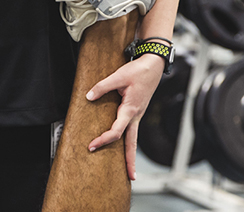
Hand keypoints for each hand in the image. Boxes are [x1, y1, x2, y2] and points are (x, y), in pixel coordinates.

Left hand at [84, 55, 163, 178]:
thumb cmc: (138, 70)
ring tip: (129, 170)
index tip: (92, 146)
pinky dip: (129, 140)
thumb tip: (88, 96)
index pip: (116, 131)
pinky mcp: (137, 111)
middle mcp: (136, 115)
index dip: (104, 140)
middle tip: (130, 178)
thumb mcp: (118, 76)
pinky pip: (132, 130)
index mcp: (130, 110)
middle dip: (130, 161)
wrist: (154, 65)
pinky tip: (125, 146)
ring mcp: (138, 115)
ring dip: (131, 154)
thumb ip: (102, 87)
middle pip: (132, 143)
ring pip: (133, 138)